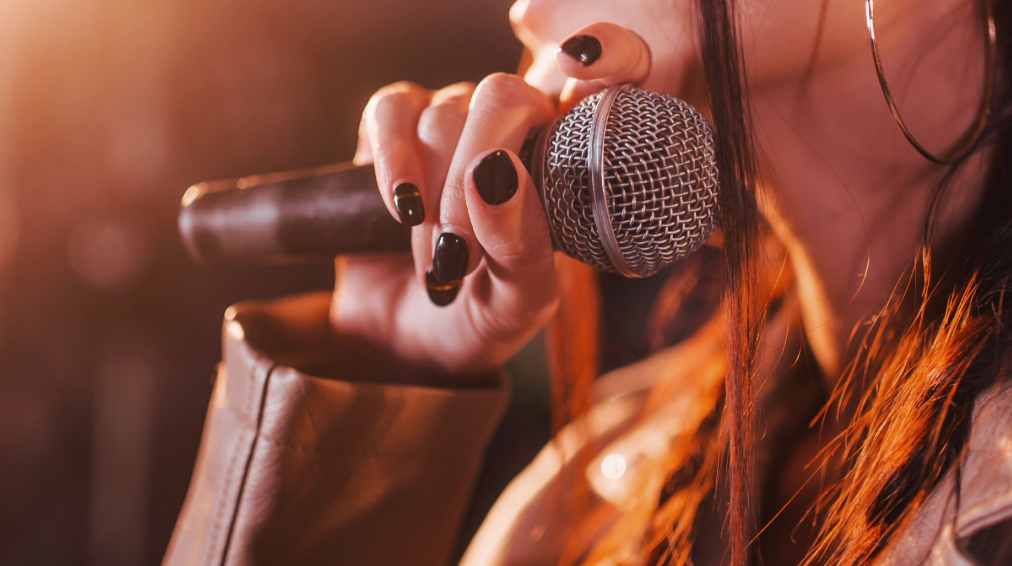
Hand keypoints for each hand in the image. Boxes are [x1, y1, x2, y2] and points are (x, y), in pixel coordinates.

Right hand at [330, 23, 651, 376]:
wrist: (401, 344)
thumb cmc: (478, 321)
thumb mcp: (516, 306)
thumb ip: (521, 248)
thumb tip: (497, 172)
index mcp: (570, 163)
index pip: (600, 85)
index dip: (609, 58)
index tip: (585, 73)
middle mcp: (517, 130)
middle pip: (504, 98)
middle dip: (476, 177)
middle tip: (461, 253)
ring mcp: (455, 123)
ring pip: (445, 116)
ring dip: (435, 198)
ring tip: (435, 263)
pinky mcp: (394, 126)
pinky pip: (392, 111)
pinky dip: (392, 159)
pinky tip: (403, 208)